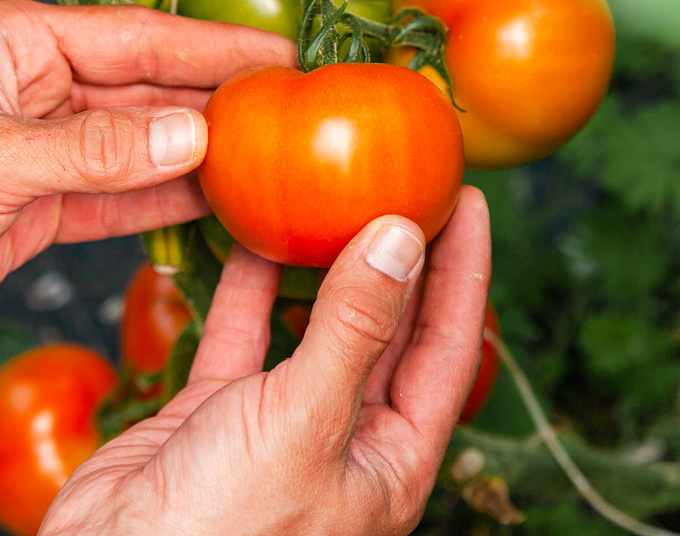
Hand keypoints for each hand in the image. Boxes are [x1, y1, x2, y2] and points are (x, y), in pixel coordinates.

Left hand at [0, 0, 293, 392]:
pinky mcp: (37, 205)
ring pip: (138, 149)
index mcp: (16, 43)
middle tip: (296, 113)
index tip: (281, 54)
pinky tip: (214, 205)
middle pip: (146, 92)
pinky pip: (116, 198)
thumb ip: (95, 152)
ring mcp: (39, 149)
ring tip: (273, 162)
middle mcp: (34, 88)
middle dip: (217, 103)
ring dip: (198, 158)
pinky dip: (162, 204)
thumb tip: (191, 137)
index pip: (136, 38)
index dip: (212, 47)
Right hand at [41, 187, 490, 535]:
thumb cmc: (220, 533)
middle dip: (398, 255)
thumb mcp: (303, 424)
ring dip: (321, 264)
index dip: (462, 271)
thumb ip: (352, 330)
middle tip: (405, 180)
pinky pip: (241, 335)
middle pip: (387, 328)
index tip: (462, 200)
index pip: (446, 347)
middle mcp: (342, 439)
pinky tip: (251, 234)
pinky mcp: (217, 413)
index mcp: (391, 461)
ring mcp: (278, 424)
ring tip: (335, 194)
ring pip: (313, 325)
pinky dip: (246, 286)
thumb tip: (400, 241)